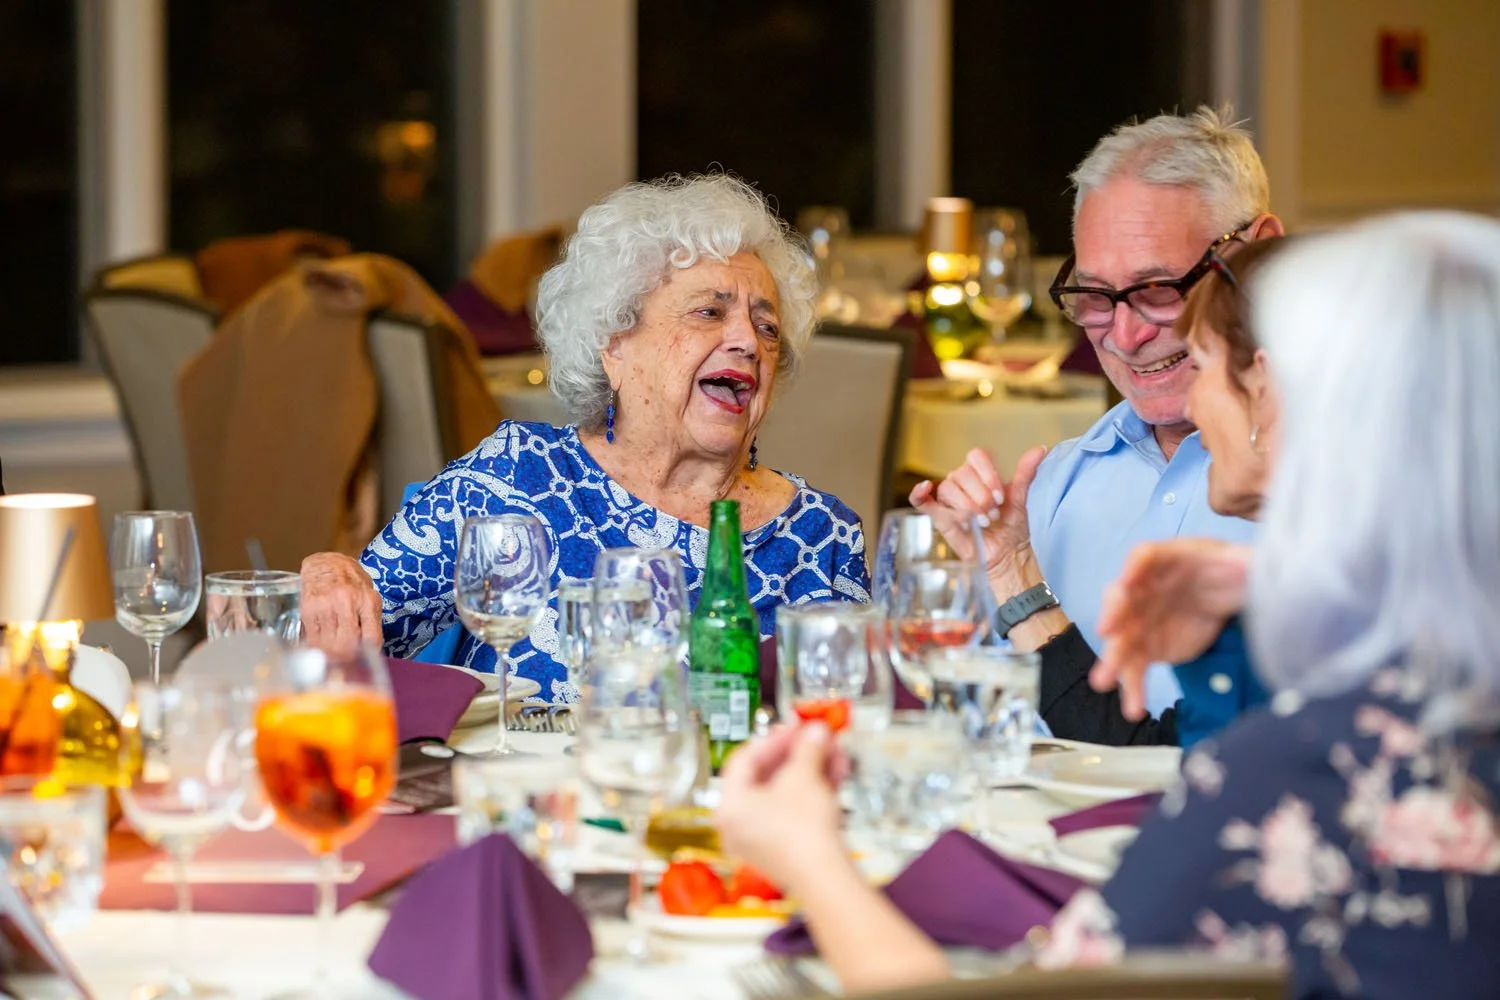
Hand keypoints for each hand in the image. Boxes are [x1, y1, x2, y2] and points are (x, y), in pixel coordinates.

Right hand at [299, 552, 383, 654]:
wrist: (326, 563)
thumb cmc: (351, 581)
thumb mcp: (369, 597)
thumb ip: (370, 621)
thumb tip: (368, 652)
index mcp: (368, 600)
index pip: (372, 639)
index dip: (368, 656)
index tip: (365, 662)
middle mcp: (347, 602)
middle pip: (349, 645)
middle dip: (348, 659)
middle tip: (346, 664)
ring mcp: (326, 605)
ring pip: (329, 645)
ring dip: (331, 656)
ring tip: (333, 657)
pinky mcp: (308, 609)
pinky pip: (313, 639)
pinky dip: (317, 648)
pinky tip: (321, 647)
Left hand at [715, 724, 847, 889]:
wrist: (826, 877)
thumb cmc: (804, 834)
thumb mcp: (804, 776)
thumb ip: (808, 747)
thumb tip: (814, 733)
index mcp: (729, 806)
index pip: (745, 759)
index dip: (774, 739)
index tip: (796, 727)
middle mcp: (738, 825)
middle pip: (767, 776)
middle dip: (799, 754)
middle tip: (817, 739)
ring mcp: (760, 839)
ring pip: (785, 793)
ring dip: (811, 771)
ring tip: (834, 756)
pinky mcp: (783, 849)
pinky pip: (794, 811)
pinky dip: (812, 793)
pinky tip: (835, 777)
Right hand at [910, 446, 1047, 595]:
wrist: (1008, 555)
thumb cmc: (1012, 527)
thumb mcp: (1020, 498)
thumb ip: (1026, 473)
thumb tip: (1040, 449)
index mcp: (979, 473)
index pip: (976, 457)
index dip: (988, 475)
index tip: (1001, 497)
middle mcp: (961, 482)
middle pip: (962, 473)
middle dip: (981, 495)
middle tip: (993, 513)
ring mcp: (948, 499)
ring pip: (948, 488)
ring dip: (967, 505)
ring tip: (982, 521)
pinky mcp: (939, 517)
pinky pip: (921, 501)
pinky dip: (919, 494)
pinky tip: (924, 488)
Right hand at [1093, 539, 1250, 719]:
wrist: (1229, 593)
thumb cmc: (1229, 569)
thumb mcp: (1241, 560)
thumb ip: (1245, 562)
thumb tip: (1252, 565)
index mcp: (1166, 559)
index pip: (1143, 557)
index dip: (1133, 568)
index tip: (1127, 581)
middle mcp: (1143, 588)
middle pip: (1122, 599)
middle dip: (1112, 614)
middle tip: (1106, 631)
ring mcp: (1142, 620)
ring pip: (1122, 639)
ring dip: (1112, 660)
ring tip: (1103, 682)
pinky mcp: (1149, 648)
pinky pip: (1136, 668)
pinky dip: (1133, 688)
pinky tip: (1134, 708)